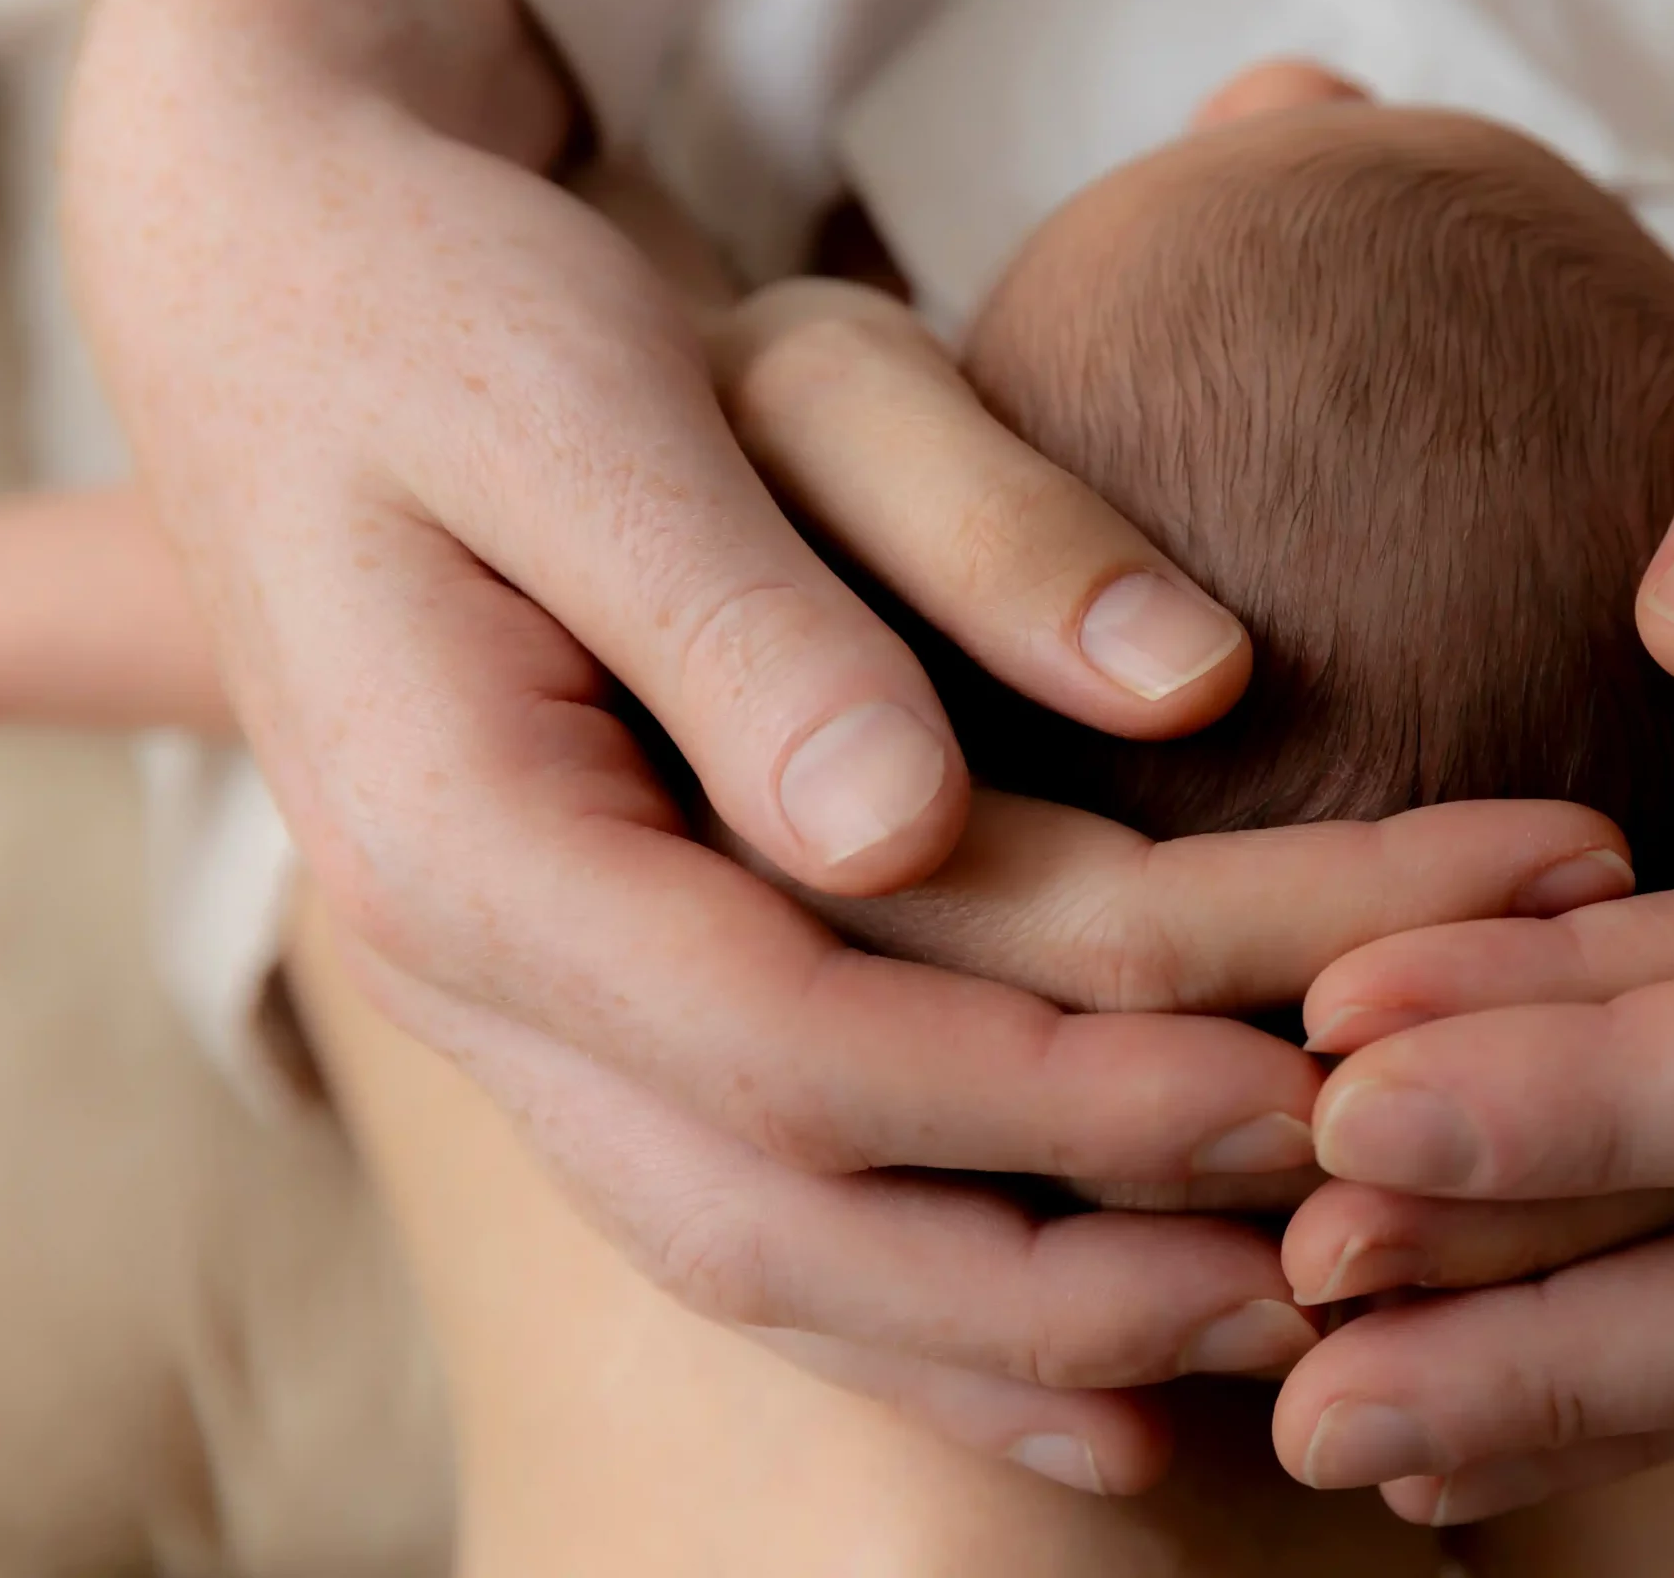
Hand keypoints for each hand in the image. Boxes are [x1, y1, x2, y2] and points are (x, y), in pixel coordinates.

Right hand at [65, 0, 1629, 1494]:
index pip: (797, 1038)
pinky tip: (1124, 1380)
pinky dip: (947, 1309)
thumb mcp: (610, 388)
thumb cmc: (461, 310)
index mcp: (469, 832)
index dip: (1062, 1086)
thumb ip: (760, 600)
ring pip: (788, 1257)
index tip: (1303, 1078)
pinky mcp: (609, 999)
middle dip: (1102, 1244)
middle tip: (1373, 1226)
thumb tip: (923, 814)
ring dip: (1047, 1319)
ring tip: (1300, 1318)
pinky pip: (769, 1210)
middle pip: (806, 1204)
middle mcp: (483, 975)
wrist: (300, 293)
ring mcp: (532, 1014)